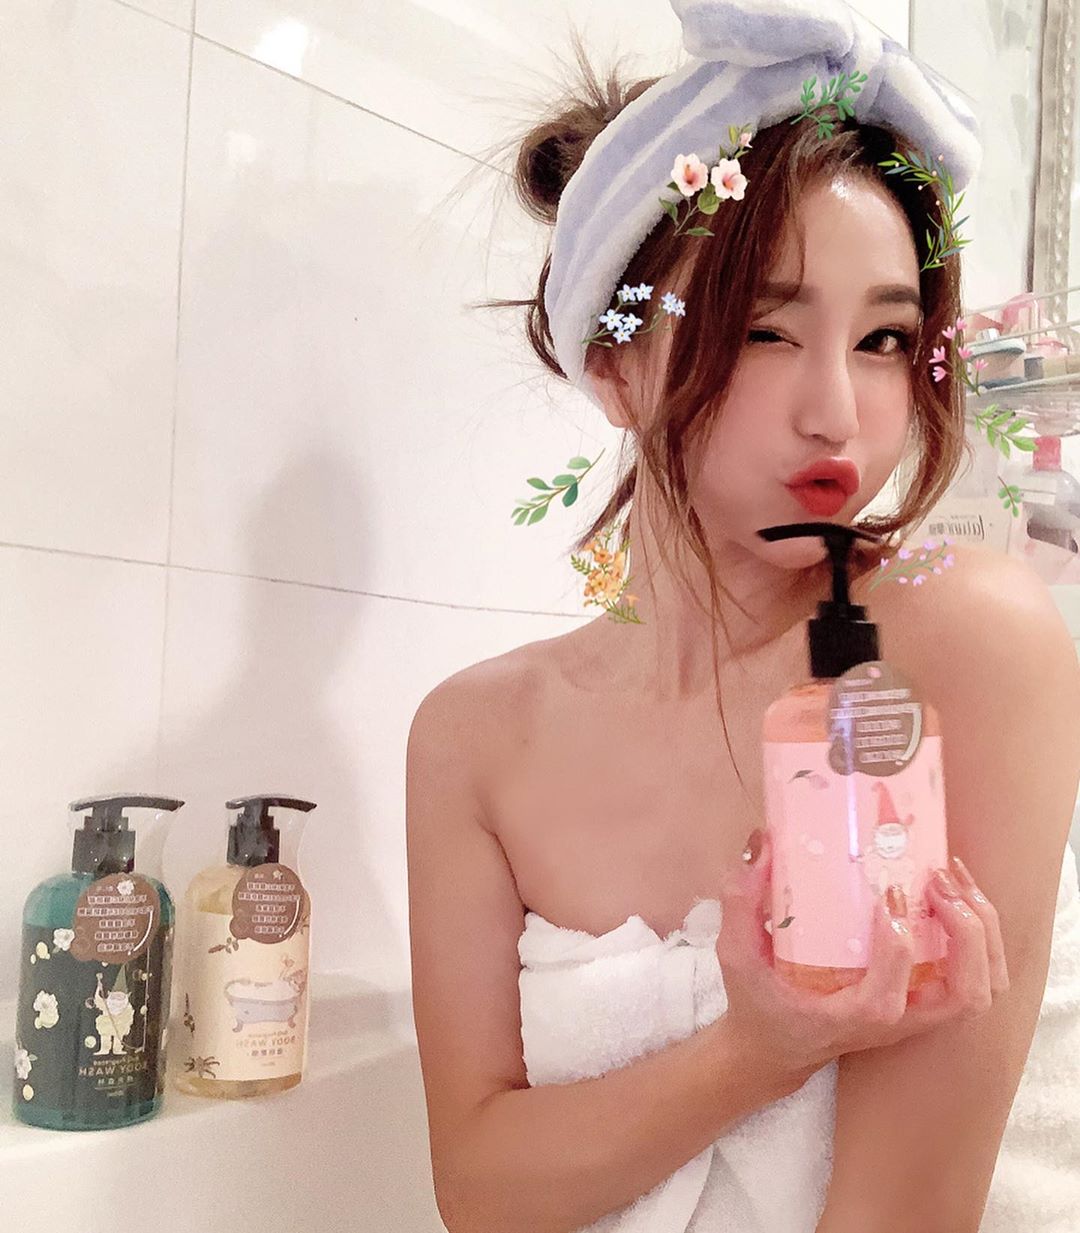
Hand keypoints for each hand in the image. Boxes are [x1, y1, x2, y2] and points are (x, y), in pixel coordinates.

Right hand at [715, 829, 1009, 1088]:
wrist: (777, 1048)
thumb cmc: (758, 1002)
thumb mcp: (736, 955)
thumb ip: (740, 902)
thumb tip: (761, 843)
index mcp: (849, 1019)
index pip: (886, 997)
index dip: (895, 945)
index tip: (887, 893)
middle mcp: (896, 1024)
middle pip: (965, 996)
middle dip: (966, 933)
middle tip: (938, 880)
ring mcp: (918, 1017)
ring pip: (982, 988)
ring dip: (982, 931)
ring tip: (953, 879)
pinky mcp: (925, 1003)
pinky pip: (977, 977)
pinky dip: (981, 936)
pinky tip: (955, 893)